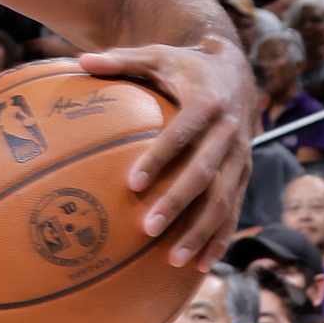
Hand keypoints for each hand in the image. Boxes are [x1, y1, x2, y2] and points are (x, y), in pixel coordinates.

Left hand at [78, 35, 251, 271]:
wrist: (236, 70)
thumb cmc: (184, 66)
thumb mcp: (155, 55)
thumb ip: (120, 60)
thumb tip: (78, 61)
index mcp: (207, 102)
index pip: (183, 133)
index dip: (160, 157)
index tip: (133, 182)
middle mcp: (230, 132)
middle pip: (205, 173)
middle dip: (178, 203)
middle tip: (147, 228)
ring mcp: (241, 157)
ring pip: (224, 200)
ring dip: (201, 232)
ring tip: (174, 260)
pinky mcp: (245, 175)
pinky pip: (234, 212)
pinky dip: (219, 239)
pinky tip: (200, 267)